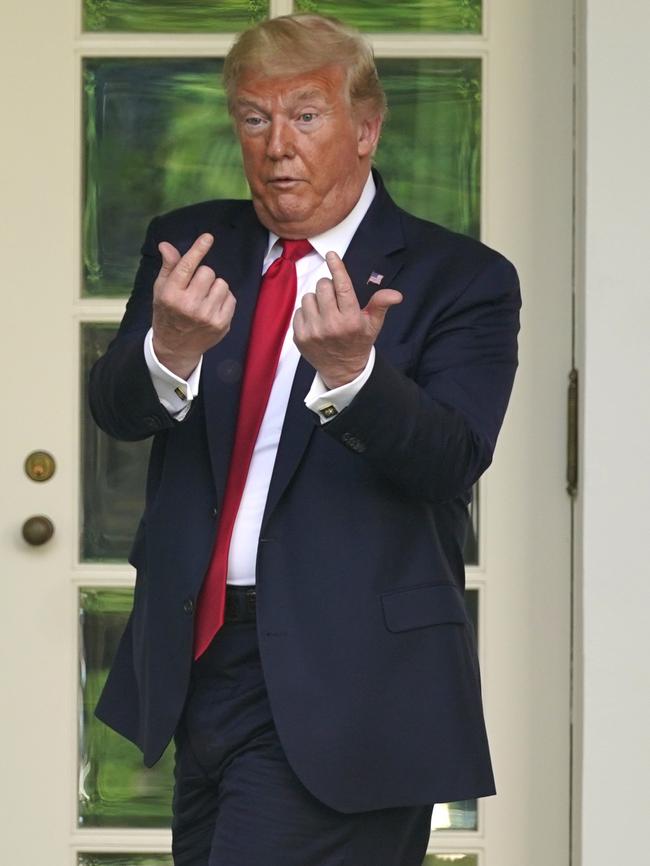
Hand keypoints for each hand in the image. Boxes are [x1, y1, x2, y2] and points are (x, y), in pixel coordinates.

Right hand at [152, 233, 235, 378]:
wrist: (176, 347)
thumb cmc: (167, 313)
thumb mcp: (161, 290)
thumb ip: (168, 267)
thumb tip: (166, 245)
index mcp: (171, 295)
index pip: (187, 266)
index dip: (198, 249)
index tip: (208, 237)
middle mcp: (189, 305)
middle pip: (208, 272)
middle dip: (203, 276)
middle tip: (195, 288)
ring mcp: (207, 316)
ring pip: (222, 283)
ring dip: (214, 287)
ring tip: (204, 299)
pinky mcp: (221, 324)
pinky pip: (231, 297)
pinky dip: (223, 299)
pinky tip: (212, 308)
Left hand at [293, 251, 401, 388]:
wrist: (343, 371)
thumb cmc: (359, 343)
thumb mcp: (373, 325)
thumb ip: (381, 305)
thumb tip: (396, 294)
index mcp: (351, 320)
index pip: (342, 286)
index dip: (337, 268)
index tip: (332, 255)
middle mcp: (331, 325)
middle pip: (323, 286)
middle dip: (329, 287)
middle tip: (335, 300)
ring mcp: (313, 332)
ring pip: (309, 297)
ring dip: (317, 300)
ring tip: (326, 313)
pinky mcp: (300, 337)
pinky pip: (299, 311)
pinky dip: (307, 313)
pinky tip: (316, 323)